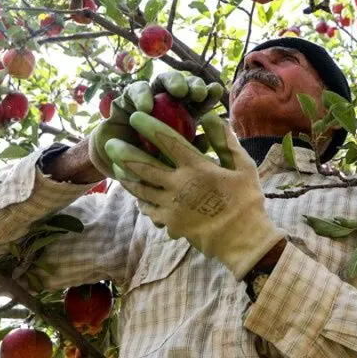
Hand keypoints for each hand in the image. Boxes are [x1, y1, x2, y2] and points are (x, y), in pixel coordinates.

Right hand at [88, 72, 225, 176]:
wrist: (119, 166)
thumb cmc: (152, 164)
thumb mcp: (173, 159)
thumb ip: (189, 148)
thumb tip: (205, 140)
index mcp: (186, 115)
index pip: (202, 100)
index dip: (209, 93)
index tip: (216, 91)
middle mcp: (168, 103)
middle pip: (185, 86)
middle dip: (194, 85)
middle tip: (198, 92)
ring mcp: (149, 98)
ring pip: (163, 81)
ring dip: (173, 82)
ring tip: (179, 91)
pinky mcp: (127, 99)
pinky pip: (135, 91)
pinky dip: (141, 96)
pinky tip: (145, 106)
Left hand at [105, 111, 282, 279]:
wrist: (242, 240)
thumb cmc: (246, 200)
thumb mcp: (243, 167)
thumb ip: (225, 141)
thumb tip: (211, 117)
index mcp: (196, 168)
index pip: (167, 141)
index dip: (148, 127)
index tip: (135, 117)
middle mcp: (179, 185)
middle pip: (143, 166)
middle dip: (124, 153)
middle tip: (110, 144)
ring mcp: (171, 206)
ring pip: (141, 188)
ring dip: (127, 177)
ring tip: (116, 168)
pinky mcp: (169, 222)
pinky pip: (148, 208)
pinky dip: (140, 199)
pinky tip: (136, 194)